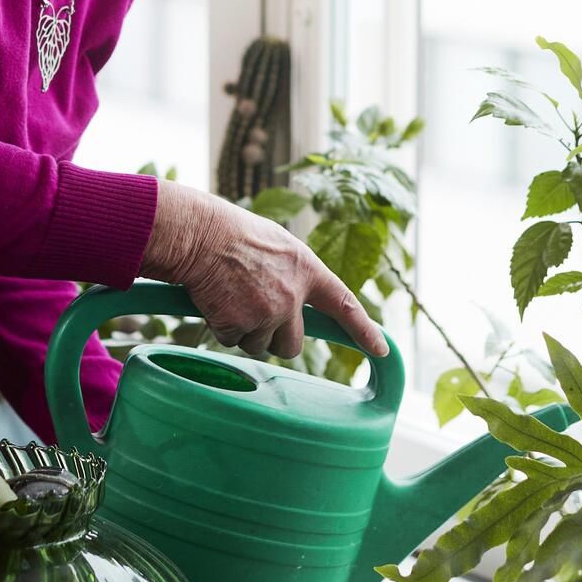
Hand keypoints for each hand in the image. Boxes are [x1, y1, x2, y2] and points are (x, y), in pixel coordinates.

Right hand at [140, 180, 387, 361]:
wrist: (200, 234)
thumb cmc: (233, 232)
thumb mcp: (278, 244)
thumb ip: (295, 274)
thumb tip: (298, 301)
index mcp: (307, 270)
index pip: (344, 305)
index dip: (364, 330)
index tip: (381, 349)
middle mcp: (292, 296)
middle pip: (293, 345)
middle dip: (275, 337)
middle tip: (253, 309)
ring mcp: (267, 313)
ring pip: (260, 345)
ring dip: (246, 331)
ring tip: (231, 295)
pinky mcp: (239, 325)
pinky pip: (232, 341)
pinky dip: (223, 326)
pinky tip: (217, 299)